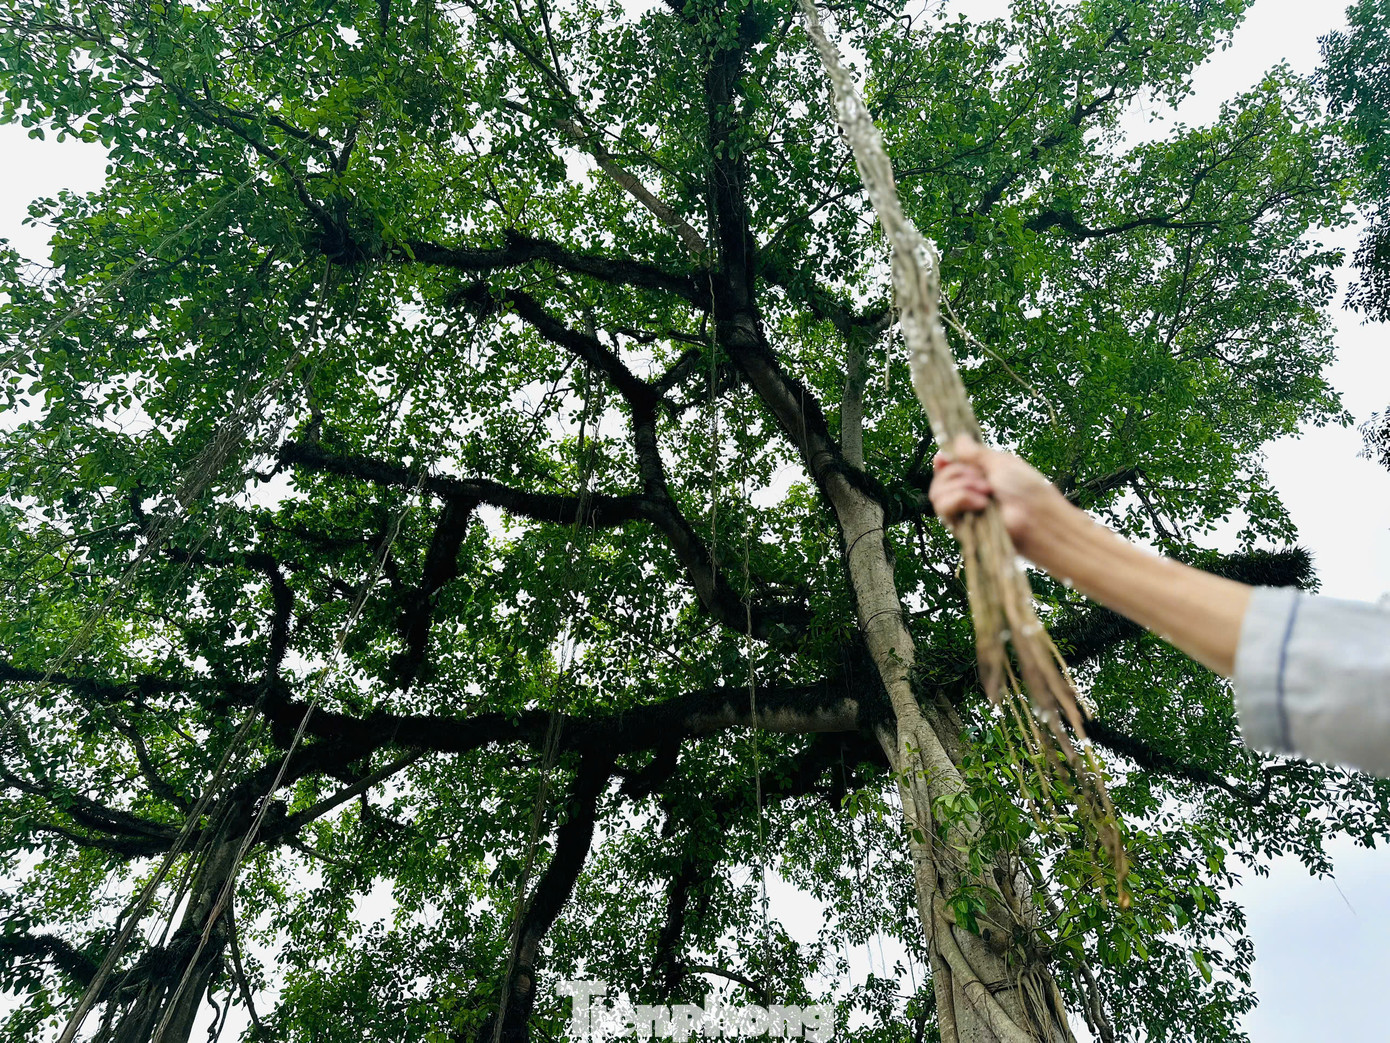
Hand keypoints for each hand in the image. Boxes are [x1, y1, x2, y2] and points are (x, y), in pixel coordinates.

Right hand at [928, 436, 1072, 559]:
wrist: (1034, 517)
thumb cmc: (1025, 489)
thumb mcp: (1000, 462)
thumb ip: (975, 452)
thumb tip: (958, 439)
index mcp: (978, 476)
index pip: (948, 468)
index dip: (943, 462)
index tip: (942, 458)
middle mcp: (967, 492)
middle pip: (940, 477)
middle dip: (958, 472)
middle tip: (983, 478)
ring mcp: (963, 510)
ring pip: (937, 492)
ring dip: (961, 486)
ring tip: (986, 492)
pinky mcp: (960, 526)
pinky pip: (943, 507)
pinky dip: (960, 499)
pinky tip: (981, 504)